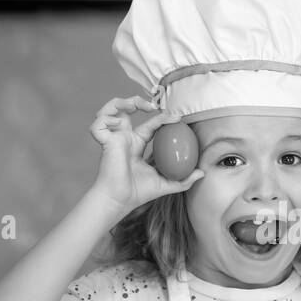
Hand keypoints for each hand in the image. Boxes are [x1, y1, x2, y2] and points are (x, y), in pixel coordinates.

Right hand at [89, 96, 203, 212]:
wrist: (121, 199)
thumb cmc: (139, 193)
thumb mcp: (167, 185)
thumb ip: (185, 180)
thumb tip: (203, 173)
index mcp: (138, 145)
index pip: (151, 125)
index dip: (163, 117)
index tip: (177, 117)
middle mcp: (124, 138)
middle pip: (126, 110)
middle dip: (137, 101)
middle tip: (152, 106)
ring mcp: (113, 139)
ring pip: (110, 110)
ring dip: (119, 103)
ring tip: (132, 106)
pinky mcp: (103, 142)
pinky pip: (98, 124)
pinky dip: (105, 119)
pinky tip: (117, 125)